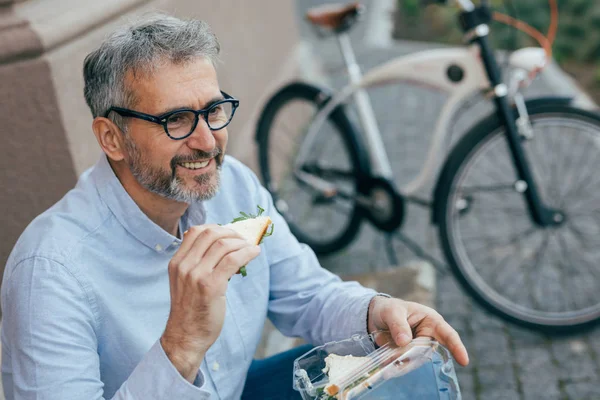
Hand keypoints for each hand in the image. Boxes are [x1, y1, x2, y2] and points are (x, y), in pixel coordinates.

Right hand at [160, 224, 260, 381]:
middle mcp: (184, 266)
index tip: (229, 232)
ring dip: (242, 243)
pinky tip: (255, 253)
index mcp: (177, 262)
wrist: (186, 336)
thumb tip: (226, 246)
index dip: (216, 227)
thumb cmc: (190, 310)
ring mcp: (196, 275)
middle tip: (243, 238)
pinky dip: (247, 253)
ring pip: (224, 245)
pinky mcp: (211, 286)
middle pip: (210, 233)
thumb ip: (199, 264)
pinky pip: (233, 260)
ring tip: (250, 247)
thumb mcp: (186, 282)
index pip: (195, 231)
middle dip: (231, 232)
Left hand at [367, 297, 468, 366]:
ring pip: (417, 360)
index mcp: (431, 321)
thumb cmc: (389, 309)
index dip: (457, 347)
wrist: (375, 317)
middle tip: (397, 357)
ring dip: (404, 362)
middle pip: (429, 351)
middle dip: (415, 356)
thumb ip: (398, 324)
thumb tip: (404, 341)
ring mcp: (418, 348)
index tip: (464, 361)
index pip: (448, 334)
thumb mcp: (392, 312)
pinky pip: (406, 364)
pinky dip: (397, 366)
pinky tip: (388, 366)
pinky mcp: (408, 356)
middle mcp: (428, 336)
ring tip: (389, 360)